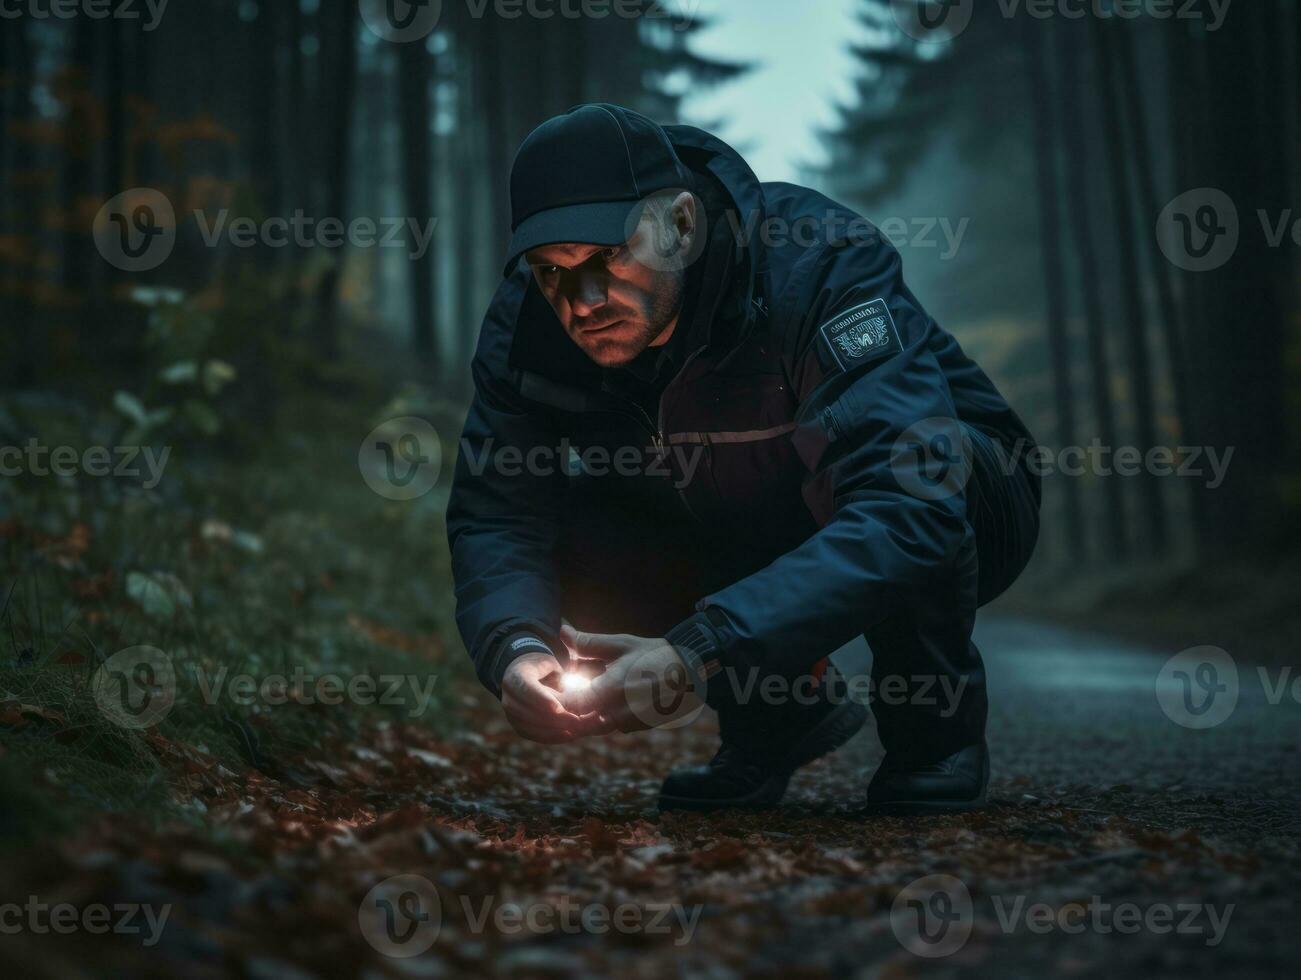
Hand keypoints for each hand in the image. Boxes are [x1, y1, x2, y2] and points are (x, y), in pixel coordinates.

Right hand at [501, 651, 601, 742]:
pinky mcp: (519, 727)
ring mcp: (511, 715)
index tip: (561, 708)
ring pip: (532, 728)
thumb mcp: (552, 664)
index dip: (542, 700)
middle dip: (554, 719)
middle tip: (578, 721)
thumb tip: (597, 668)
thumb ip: (564, 671)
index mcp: (515, 676)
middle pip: (529, 713)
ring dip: (555, 730)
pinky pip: (535, 736)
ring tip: (578, 729)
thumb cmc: (545, 668)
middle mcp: (508, 697)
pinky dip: (553, 737)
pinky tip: (570, 735)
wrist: (526, 678)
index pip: (526, 690)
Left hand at [560, 625, 705, 731]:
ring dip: (584, 715)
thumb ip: (589, 642)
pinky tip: (605, 701)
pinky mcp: (637, 728)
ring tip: (585, 694)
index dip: (557, 699)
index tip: (554, 688)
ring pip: (593, 727)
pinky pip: (610, 727)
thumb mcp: (622, 644)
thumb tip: (564, 632)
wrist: (691, 673)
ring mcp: (629, 723)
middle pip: (579, 722)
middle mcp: (619, 712)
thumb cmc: (655, 655)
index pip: (571, 705)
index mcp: (612, 689)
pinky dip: (602, 717)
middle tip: (564, 693)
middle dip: (568, 710)